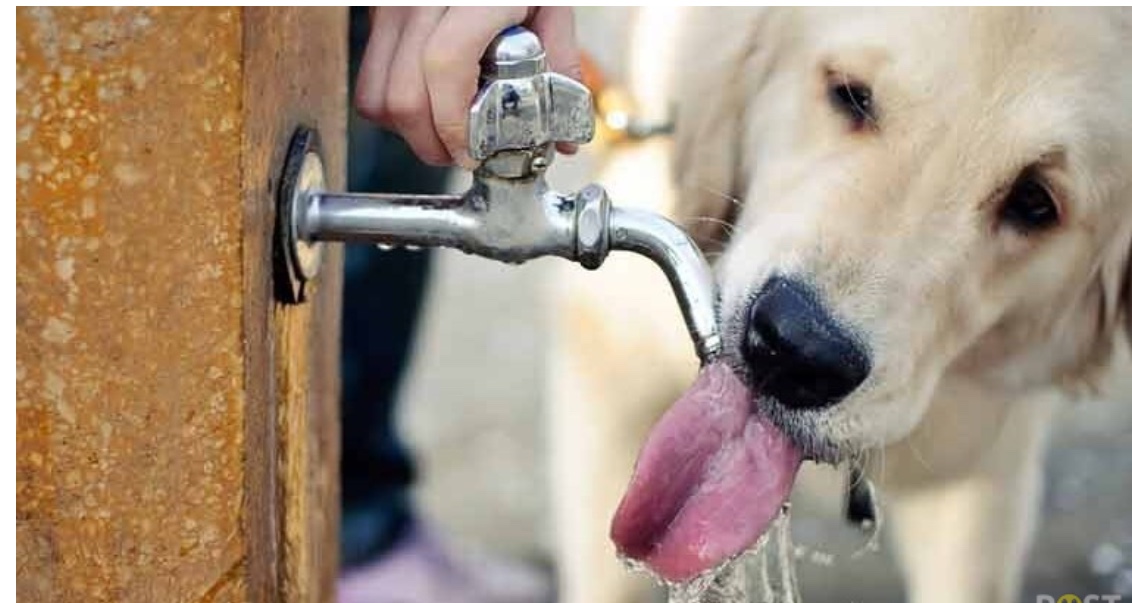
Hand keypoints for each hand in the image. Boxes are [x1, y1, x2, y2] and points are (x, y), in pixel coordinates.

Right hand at [356, 7, 580, 168]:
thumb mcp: (550, 3)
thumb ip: (560, 63)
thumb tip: (562, 137)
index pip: (444, 66)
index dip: (453, 124)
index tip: (471, 153)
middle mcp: (419, 1)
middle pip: (403, 96)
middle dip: (431, 142)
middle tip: (461, 154)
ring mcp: (391, 8)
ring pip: (376, 97)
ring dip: (407, 130)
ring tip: (442, 134)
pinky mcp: (377, 17)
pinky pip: (369, 81)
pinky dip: (392, 109)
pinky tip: (426, 106)